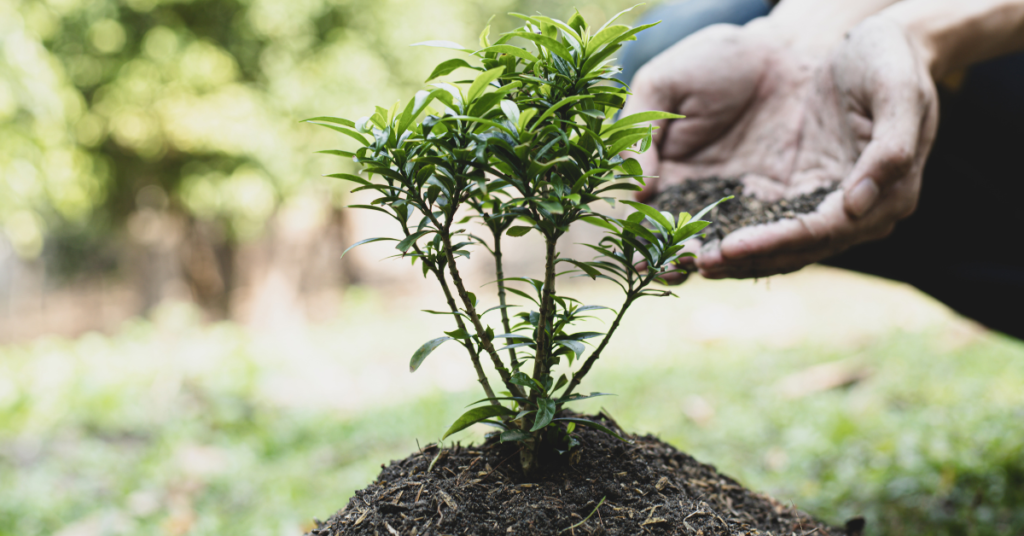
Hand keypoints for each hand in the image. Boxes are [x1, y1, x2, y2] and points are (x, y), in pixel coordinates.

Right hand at [623, 19, 828, 282]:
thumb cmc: (716, 59)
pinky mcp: (791, 200)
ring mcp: (749, 202)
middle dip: (678, 260)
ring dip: (718, 260)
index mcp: (669, 177)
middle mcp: (707, 198)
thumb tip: (635, 192)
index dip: (644, 241)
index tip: (638, 258)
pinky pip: (777, 230)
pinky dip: (766, 246)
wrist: (784, 47)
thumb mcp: (663, 84)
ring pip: (731, 245)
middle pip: (687, 242)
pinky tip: (753, 252)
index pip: (651, 219)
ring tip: (706, 264)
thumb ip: (640, 131)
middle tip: (674, 267)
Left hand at [698, 16, 937, 278]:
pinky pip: (767, 222)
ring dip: (737, 258)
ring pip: (780, 246)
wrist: (876, 43)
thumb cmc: (889, 59)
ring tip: (691, 263)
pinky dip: (737, 234)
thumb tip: (856, 206)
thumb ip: (888, 150)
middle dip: (748, 259)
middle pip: (797, 250)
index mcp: (887, 195)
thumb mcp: (898, 91)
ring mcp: (828, 204)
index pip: (822, 232)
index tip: (732, 247)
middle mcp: (858, 212)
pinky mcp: (802, 191)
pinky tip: (702, 238)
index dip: (776, 242)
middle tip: (699, 264)